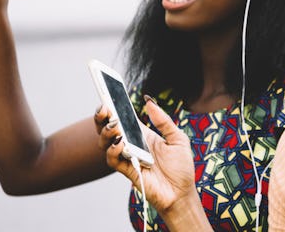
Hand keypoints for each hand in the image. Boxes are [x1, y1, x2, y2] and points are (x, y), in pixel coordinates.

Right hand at [100, 97, 198, 214]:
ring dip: (107, 132)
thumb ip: (163, 120)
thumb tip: (149, 101)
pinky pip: (113, 160)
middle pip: (107, 128)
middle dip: (101, 117)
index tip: (108, 91)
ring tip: (115, 126)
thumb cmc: (181, 166)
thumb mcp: (177, 138)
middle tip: (105, 109)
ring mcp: (128, 157)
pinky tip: (121, 144)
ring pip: (105, 143)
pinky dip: (114, 150)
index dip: (113, 105)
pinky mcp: (127, 171)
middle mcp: (132, 143)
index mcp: (142, 133)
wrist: (182, 193)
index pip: (122, 116)